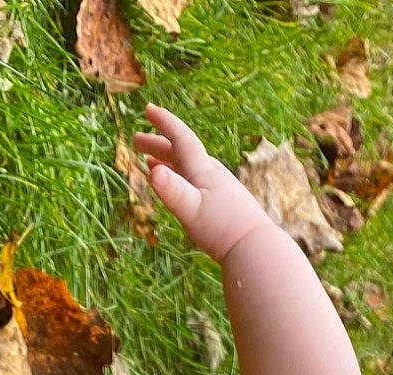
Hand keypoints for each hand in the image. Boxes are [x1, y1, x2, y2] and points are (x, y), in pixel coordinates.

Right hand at [133, 104, 272, 261]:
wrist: (256, 248)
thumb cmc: (223, 229)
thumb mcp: (191, 210)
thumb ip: (172, 191)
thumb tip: (153, 170)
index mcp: (203, 169)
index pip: (181, 138)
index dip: (164, 122)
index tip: (148, 108)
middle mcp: (212, 173)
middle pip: (181, 152)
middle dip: (158, 144)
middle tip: (135, 139)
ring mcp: (219, 186)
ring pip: (188, 167)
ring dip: (168, 161)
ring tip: (150, 161)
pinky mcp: (224, 201)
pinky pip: (196, 182)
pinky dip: (181, 178)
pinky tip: (180, 187)